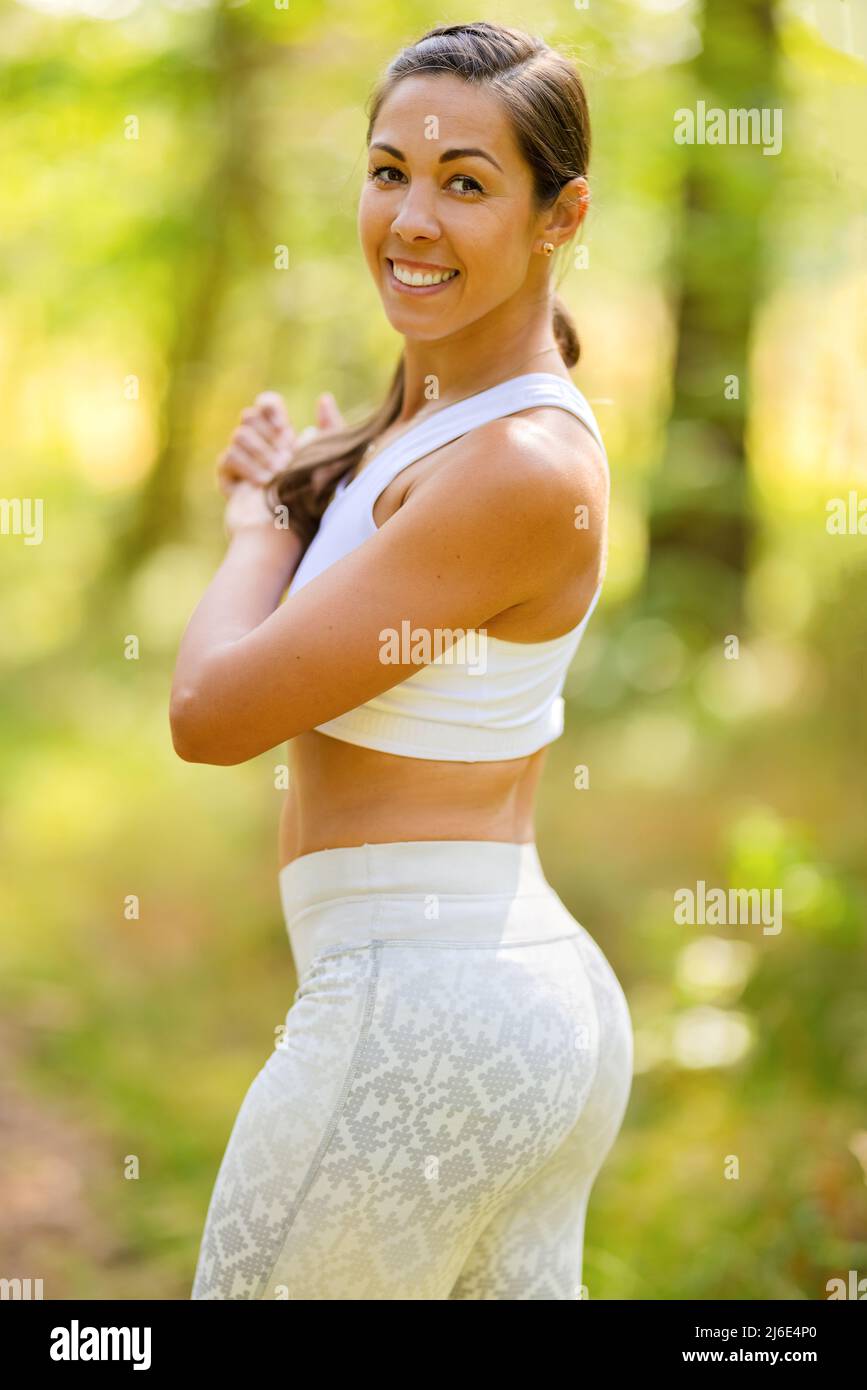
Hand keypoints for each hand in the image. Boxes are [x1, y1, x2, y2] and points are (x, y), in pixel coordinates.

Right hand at [220, 390, 345, 542]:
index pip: (266, 404)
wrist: (287, 528)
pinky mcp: (228, 478)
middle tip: (283, 464)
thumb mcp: (331, 460)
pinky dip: (246, 469)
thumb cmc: (313, 498)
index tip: (282, 429)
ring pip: (239, 435)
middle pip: (249, 416)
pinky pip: (228, 456)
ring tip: (274, 479)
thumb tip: (324, 399)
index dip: (270, 409)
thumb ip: (332, 428)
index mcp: (282, 436)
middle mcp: (260, 445)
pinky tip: (259, 486)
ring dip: (261, 457)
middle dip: (268, 440)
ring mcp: (242, 461)